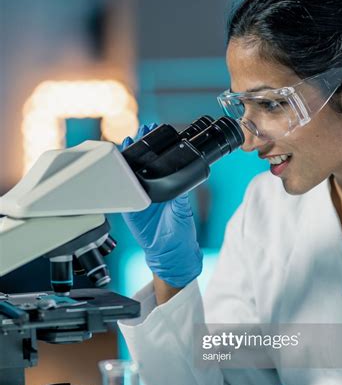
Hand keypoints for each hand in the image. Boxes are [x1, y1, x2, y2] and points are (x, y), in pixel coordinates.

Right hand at [121, 124, 202, 287]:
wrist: (168, 254)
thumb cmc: (180, 233)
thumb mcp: (182, 212)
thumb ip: (179, 197)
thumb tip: (180, 181)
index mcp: (165, 187)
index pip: (159, 162)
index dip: (155, 146)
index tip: (155, 132)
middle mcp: (151, 189)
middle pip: (142, 163)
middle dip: (140, 146)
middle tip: (140, 131)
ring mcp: (138, 197)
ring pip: (129, 173)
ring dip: (127, 158)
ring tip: (128, 142)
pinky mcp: (128, 207)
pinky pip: (120, 191)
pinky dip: (116, 179)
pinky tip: (115, 166)